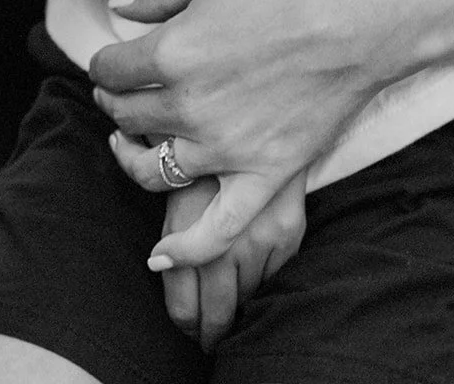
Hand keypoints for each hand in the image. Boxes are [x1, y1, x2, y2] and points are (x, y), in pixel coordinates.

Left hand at [92, 0, 401, 262]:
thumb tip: (119, 8)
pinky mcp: (265, 176)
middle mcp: (190, 107)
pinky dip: (185, 248)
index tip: (112, 60)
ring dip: (131, 157)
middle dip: (113, 102)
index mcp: (172, 52)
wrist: (360, 17)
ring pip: (152, 170)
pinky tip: (161, 253)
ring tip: (129, 144)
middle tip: (119, 92)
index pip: (110, 69)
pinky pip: (216, 230)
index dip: (104, 63)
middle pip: (125, 116)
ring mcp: (227, 149)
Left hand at [156, 172, 306, 350]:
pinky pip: (275, 278)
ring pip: (247, 300)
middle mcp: (225, 240)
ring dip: (237, 306)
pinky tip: (251, 273)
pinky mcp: (288, 233)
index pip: (183, 307)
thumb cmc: (203, 157)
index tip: (186, 324)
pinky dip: (262, 283)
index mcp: (186, 232)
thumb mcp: (173, 195)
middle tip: (205, 336)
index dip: (182, 322)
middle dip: (208, 331)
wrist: (249, 117)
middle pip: (217, 314)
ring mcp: (260, 238)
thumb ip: (170, 241)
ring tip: (229, 304)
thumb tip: (165, 276)